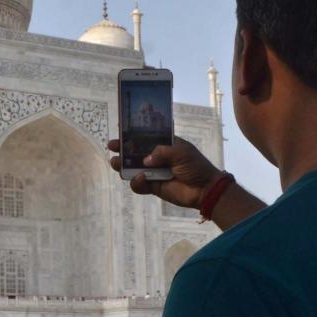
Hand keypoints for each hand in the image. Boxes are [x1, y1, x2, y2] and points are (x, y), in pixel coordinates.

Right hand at [107, 136, 221, 208]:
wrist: (205, 190)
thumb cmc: (196, 166)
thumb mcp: (181, 152)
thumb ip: (162, 152)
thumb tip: (145, 160)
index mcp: (165, 144)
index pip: (146, 136)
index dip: (133, 132)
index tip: (121, 127)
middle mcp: (157, 157)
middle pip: (135, 151)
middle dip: (122, 148)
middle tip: (112, 146)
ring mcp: (153, 172)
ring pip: (133, 168)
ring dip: (122, 165)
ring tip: (115, 162)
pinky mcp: (153, 187)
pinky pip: (139, 184)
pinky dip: (136, 182)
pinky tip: (139, 179)